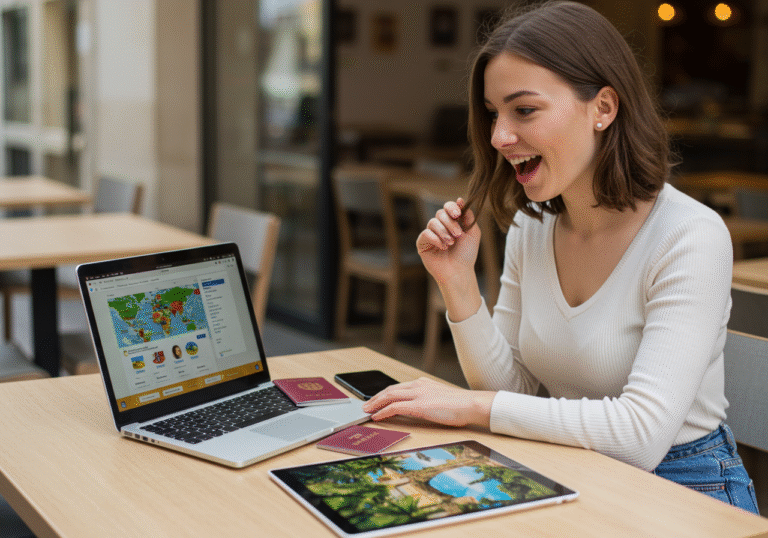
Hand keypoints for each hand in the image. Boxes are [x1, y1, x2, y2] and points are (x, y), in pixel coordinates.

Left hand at [362, 377, 494, 427]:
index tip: (376, 400)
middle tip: (365, 405)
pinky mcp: (419, 405)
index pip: (398, 387)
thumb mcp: (439, 399)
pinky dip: (383, 411)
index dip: (384, 394)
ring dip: (375, 403)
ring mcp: (418, 394)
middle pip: (390, 390)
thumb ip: (426, 400)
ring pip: (389, 396)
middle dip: (375, 398)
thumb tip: (416, 409)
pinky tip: (377, 417)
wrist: (471, 404)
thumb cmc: (460, 405)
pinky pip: (395, 407)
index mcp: (423, 383)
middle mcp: (418, 385)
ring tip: (366, 411)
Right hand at [417, 198, 482, 321]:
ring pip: (432, 222)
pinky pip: (425, 234)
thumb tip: (460, 199)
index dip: (451, 207)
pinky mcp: (422, 243)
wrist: (459, 272)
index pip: (448, 207)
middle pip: (440, 213)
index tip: (457, 214)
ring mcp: (431, 234)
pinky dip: (435, 239)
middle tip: (458, 235)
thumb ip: (468, 216)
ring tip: (451, 244)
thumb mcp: (473, 233)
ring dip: (444, 232)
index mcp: (452, 222)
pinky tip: (442, 247)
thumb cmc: (466, 254)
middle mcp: (441, 226)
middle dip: (450, 223)